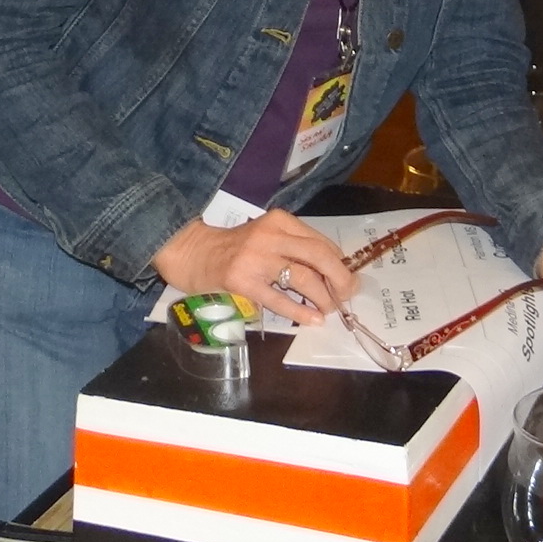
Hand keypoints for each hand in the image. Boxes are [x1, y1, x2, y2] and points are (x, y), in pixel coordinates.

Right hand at [151, 209, 356, 326]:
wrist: (193, 253)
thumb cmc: (236, 248)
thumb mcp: (268, 236)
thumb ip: (295, 247)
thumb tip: (334, 271)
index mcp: (280, 221)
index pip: (321, 242)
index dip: (340, 264)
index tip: (349, 280)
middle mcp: (270, 236)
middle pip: (319, 256)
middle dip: (340, 279)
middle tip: (347, 297)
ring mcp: (256, 259)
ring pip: (303, 278)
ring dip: (323, 298)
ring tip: (330, 310)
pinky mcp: (243, 283)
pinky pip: (280, 301)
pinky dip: (301, 312)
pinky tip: (313, 320)